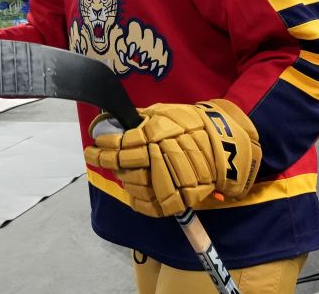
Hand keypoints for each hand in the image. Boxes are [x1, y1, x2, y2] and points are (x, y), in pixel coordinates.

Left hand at [84, 99, 260, 217]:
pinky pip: (148, 206)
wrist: (225, 147)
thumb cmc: (193, 125)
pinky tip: (132, 190)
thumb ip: (141, 119)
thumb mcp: (166, 113)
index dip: (104, 144)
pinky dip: (136, 199)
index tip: (94, 142)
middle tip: (94, 155)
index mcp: (157, 135)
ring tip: (120, 170)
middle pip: (124, 164)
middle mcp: (161, 157)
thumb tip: (116, 121)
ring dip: (122, 177)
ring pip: (133, 185)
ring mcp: (169, 180)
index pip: (122, 143)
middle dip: (105, 159)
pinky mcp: (177, 200)